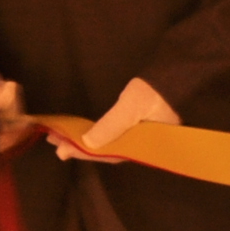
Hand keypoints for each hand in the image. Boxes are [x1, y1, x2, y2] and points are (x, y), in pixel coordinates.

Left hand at [55, 77, 178, 163]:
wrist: (175, 75)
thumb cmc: (155, 92)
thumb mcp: (130, 108)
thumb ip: (111, 126)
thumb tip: (87, 143)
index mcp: (142, 147)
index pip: (108, 155)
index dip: (84, 153)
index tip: (61, 150)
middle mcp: (138, 145)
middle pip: (105, 151)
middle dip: (80, 148)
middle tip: (55, 143)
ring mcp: (136, 136)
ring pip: (106, 143)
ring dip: (83, 141)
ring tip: (60, 138)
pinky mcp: (134, 126)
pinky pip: (110, 134)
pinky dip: (93, 133)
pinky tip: (80, 132)